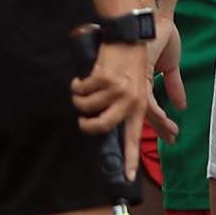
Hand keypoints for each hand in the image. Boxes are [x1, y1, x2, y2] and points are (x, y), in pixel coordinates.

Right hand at [72, 35, 151, 169]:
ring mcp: (117, 89)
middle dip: (86, 125)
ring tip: (83, 91)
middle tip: (83, 120)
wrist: (128, 37)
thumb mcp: (135, 87)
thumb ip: (124, 107)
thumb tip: (105, 125)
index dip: (129, 160)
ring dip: (79, 100)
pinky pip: (81, 90)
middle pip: (101, 126)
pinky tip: (82, 79)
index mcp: (139, 106)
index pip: (133, 139)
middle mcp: (129, 100)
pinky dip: (76, 85)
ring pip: (86, 106)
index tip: (126, 178)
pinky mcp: (104, 77)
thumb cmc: (129, 63)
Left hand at [145, 20, 186, 139]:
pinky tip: (166, 119)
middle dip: (158, 130)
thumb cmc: (162, 36)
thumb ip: (174, 86)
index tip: (171, 136)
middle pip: (143, 115)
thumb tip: (182, 106)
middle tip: (172, 140)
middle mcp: (135, 86)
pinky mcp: (139, 74)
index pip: (149, 110)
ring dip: (160, 124)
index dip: (160, 125)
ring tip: (172, 133)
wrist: (157, 17)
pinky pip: (146, 99)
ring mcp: (135, 81)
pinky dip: (156, 111)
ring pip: (144, 111)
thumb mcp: (170, 64)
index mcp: (141, 84)